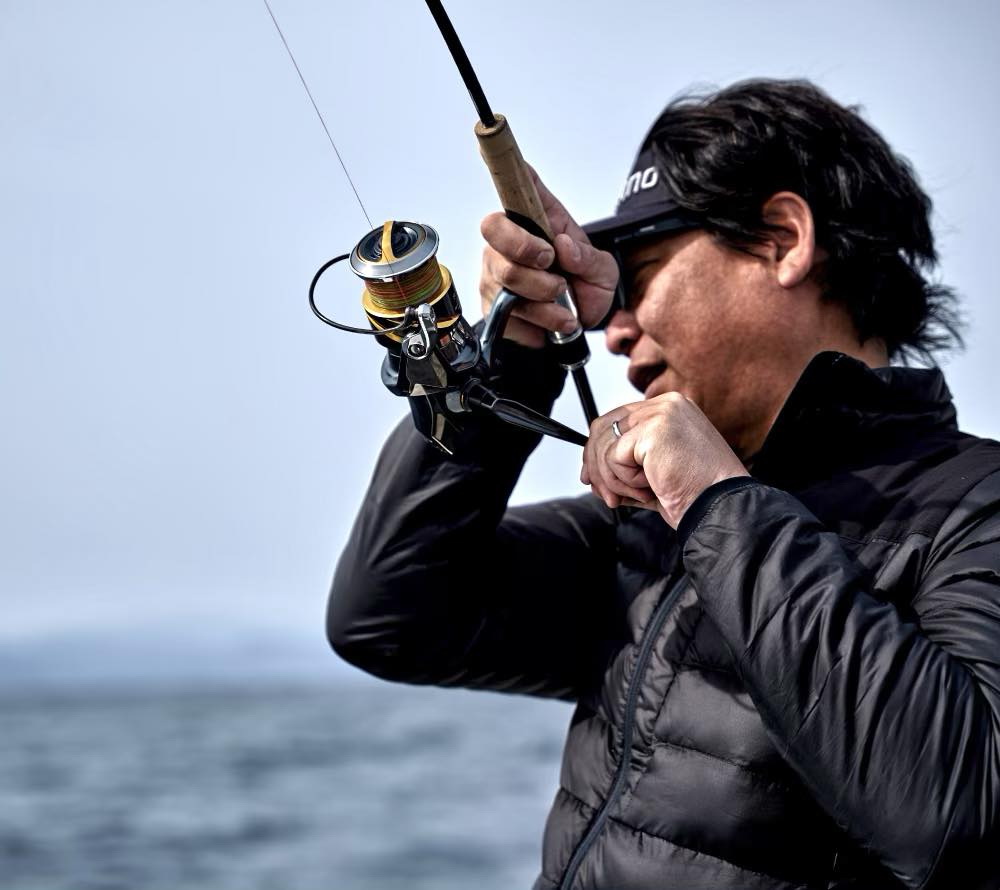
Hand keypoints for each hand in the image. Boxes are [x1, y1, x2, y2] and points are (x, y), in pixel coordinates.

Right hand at [479, 166, 618, 348]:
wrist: (575, 331)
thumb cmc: (585, 288)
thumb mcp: (603, 272)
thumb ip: (589, 259)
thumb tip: (564, 247)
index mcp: (539, 220)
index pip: (518, 183)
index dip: (505, 163)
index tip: (492, 136)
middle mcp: (510, 242)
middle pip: (494, 228)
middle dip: (526, 249)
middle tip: (552, 265)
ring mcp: (496, 273)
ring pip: (507, 276)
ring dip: (545, 295)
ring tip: (563, 301)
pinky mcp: (492, 306)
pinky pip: (508, 311)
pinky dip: (540, 320)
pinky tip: (554, 320)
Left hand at [581, 392, 749, 527]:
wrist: (721, 508)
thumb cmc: (696, 494)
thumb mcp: (654, 471)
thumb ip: (625, 462)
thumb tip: (589, 470)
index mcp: (670, 409)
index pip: (616, 421)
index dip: (597, 451)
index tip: (592, 478)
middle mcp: (666, 405)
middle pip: (603, 428)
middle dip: (596, 467)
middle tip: (608, 496)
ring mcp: (661, 413)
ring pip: (604, 445)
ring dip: (614, 480)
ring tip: (642, 492)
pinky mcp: (654, 430)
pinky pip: (613, 458)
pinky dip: (625, 482)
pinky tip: (651, 487)